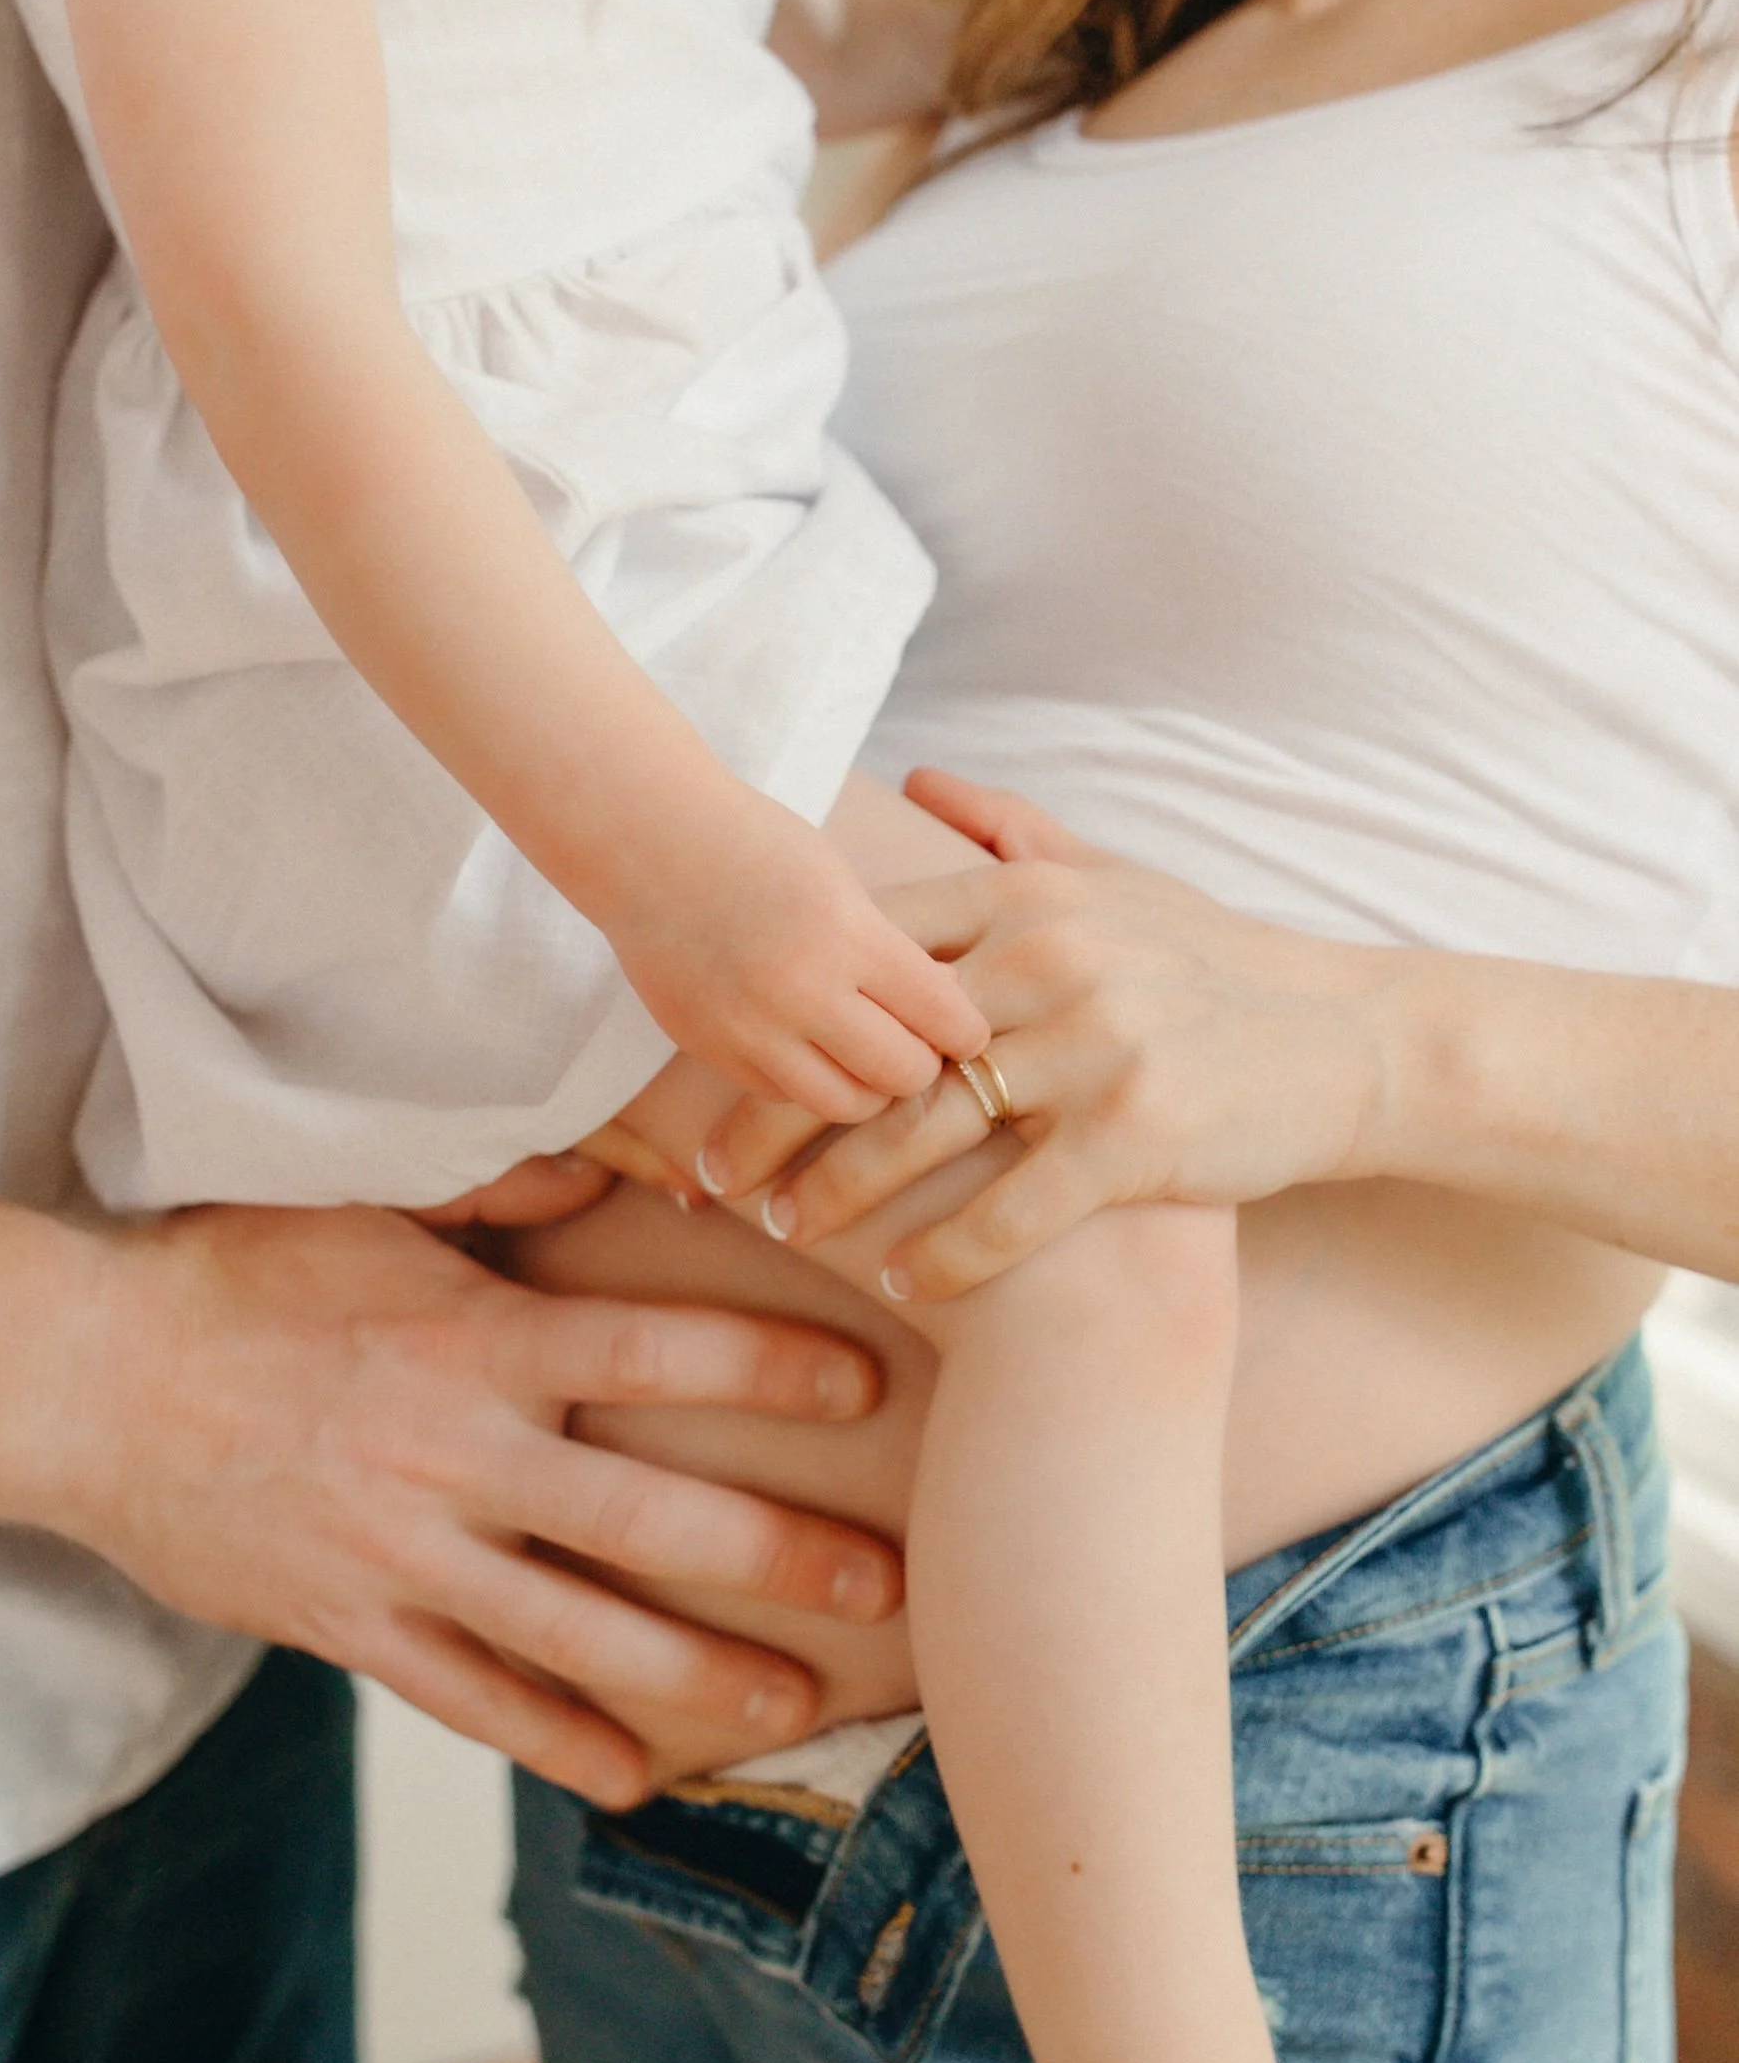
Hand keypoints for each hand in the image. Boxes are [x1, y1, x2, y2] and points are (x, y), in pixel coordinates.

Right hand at [48, 1204, 901, 1800]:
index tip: (864, 1382)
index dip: (766, 1364)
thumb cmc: (229, 1278)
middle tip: (884, 1584)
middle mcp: (457, 1453)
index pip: (651, 1347)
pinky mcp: (354, 1624)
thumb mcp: (363, 1207)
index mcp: (474, 1340)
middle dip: (776, 1552)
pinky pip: (472, 1699)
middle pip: (646, 1514)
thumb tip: (607, 1169)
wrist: (81, 1382)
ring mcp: (406, 1553)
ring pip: (578, 1629)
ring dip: (697, 1673)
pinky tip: (633, 1778)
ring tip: (797, 1703)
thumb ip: (494, 1194)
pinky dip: (557, 1742)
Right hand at [604, 788, 987, 1123]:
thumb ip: (891, 951)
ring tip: (865, 1053)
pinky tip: (805, 1043)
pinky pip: (785, 1095)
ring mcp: (749, 1028)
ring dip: (866, 1086)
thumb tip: (946, 1018)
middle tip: (916, 1044)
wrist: (645, 844)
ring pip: (844, 1104)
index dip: (966, 1031)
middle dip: (920, 1063)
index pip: (942, 1017)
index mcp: (846, 934)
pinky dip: (808, 1080)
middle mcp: (799, 991)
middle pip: (901, 1074)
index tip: (964, 1028)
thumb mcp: (841, 883)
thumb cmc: (757, 848)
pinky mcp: (711, 1050)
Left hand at [696, 767, 1393, 1299]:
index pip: (868, 952)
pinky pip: (1012, 1209)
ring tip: (783, 1229)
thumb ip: (1016, 835)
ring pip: (925, 1130)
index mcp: (1032, 898)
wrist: (1354, 1042)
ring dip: (841, 1192)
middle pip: (871, 1048)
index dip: (784, 1011)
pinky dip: (948, 1254)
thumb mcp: (1123, 880)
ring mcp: (1096, 1049)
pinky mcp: (1138, 1135)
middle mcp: (1053, 962)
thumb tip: (922, 780)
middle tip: (708, 1172)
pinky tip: (903, 1283)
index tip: (713, 1060)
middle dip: (778, 1114)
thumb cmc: (1222, 967)